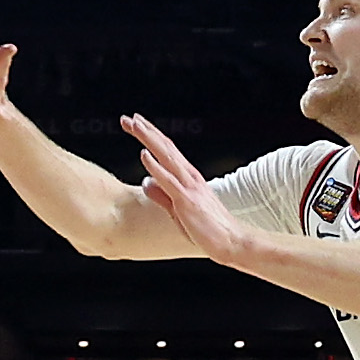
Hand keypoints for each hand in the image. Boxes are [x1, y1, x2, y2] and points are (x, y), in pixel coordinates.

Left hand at [124, 114, 250, 264]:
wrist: (231, 242)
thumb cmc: (207, 228)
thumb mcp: (178, 209)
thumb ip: (161, 195)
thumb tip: (145, 182)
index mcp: (188, 177)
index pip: (166, 151)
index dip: (151, 136)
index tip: (135, 125)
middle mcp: (189, 176)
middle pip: (165, 147)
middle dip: (146, 131)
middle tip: (129, 118)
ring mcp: (188, 186)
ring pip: (166, 156)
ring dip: (149, 139)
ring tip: (134, 125)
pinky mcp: (187, 200)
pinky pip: (169, 180)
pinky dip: (156, 166)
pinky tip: (144, 155)